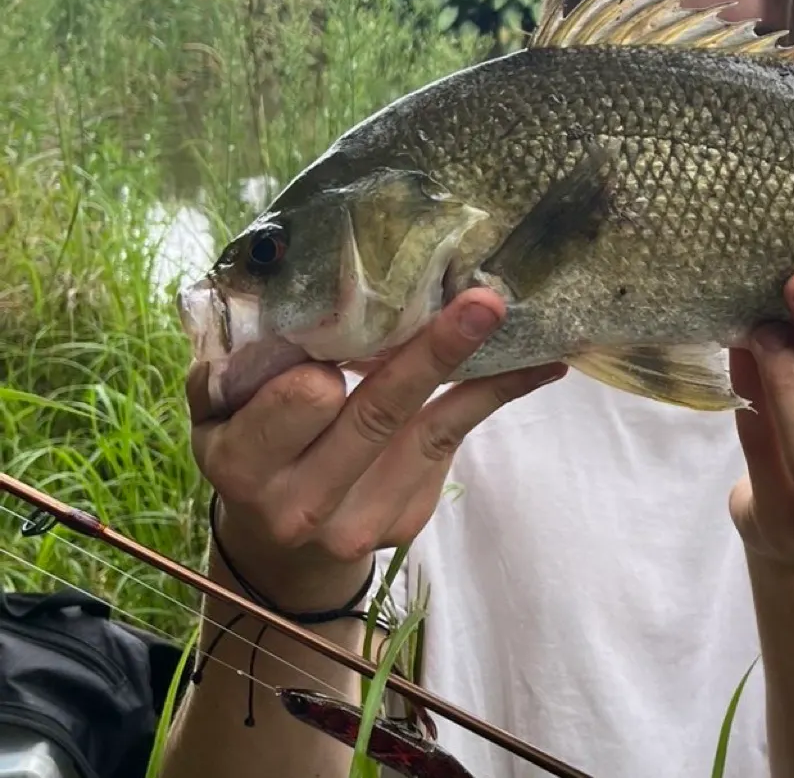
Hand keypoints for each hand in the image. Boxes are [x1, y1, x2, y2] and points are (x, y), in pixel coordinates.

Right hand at [186, 288, 563, 610]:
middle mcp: (301, 503)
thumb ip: (238, 359)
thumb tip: (285, 287)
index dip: (332, 361)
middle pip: (378, 414)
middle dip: (434, 354)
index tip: (358, 316)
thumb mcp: (218, 406)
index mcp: (244, 463)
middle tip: (482, 303)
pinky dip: (492, 397)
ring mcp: (360, 520)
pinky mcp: (406, 519)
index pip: (302, 400)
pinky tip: (535, 366)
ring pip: (432, 430)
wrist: (274, 546)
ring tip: (530, 331)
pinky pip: (453, 443)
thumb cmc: (247, 441)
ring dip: (487, 375)